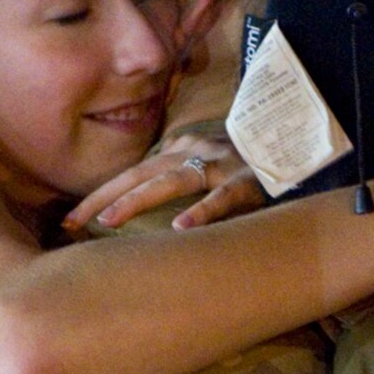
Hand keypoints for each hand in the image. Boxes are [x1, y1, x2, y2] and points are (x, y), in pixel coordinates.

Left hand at [64, 134, 264, 233]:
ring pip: (172, 181)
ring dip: (137, 201)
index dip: (99, 196)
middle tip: (70, 223)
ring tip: (108, 222)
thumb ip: (178, 184)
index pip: (131, 175)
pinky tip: (181, 228)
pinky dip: (202, 212)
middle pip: (139, 175)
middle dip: (102, 199)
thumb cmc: (251, 166)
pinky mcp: (249, 181)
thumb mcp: (208, 170)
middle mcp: (195, 153)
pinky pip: (222, 198)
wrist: (304, 145)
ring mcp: (221, 165)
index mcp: (182, 151)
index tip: (69, 221)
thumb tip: (143, 219)